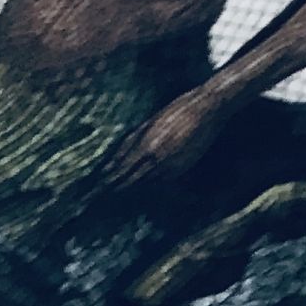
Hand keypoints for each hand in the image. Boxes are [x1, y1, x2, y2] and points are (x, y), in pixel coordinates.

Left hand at [98, 85, 235, 194]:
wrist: (209, 108)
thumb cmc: (178, 109)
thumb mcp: (150, 121)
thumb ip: (131, 141)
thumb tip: (113, 159)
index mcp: (147, 146)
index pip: (121, 170)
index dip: (107, 181)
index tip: (95, 189)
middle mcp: (158, 159)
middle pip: (132, 181)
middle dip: (117, 189)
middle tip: (103, 197)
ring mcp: (173, 166)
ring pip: (147, 183)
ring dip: (134, 188)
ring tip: (121, 193)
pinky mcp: (184, 168)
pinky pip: (163, 181)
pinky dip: (152, 183)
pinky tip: (147, 183)